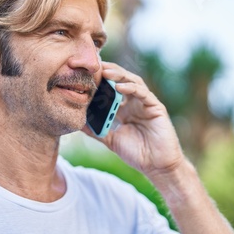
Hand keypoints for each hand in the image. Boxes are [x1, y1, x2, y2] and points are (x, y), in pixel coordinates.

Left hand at [83, 62, 185, 178]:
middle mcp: (135, 103)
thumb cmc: (137, 153)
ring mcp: (146, 104)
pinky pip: (143, 94)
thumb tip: (76, 122)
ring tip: (106, 72)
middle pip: (121, 80)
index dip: (100, 81)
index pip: (110, 89)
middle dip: (108, 72)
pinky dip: (131, 88)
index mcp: (124, 109)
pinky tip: (119, 86)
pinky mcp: (156, 107)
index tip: (84, 75)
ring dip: (119, 75)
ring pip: (133, 82)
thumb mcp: (110, 139)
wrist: (156, 167)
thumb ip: (95, 130)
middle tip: (94, 67)